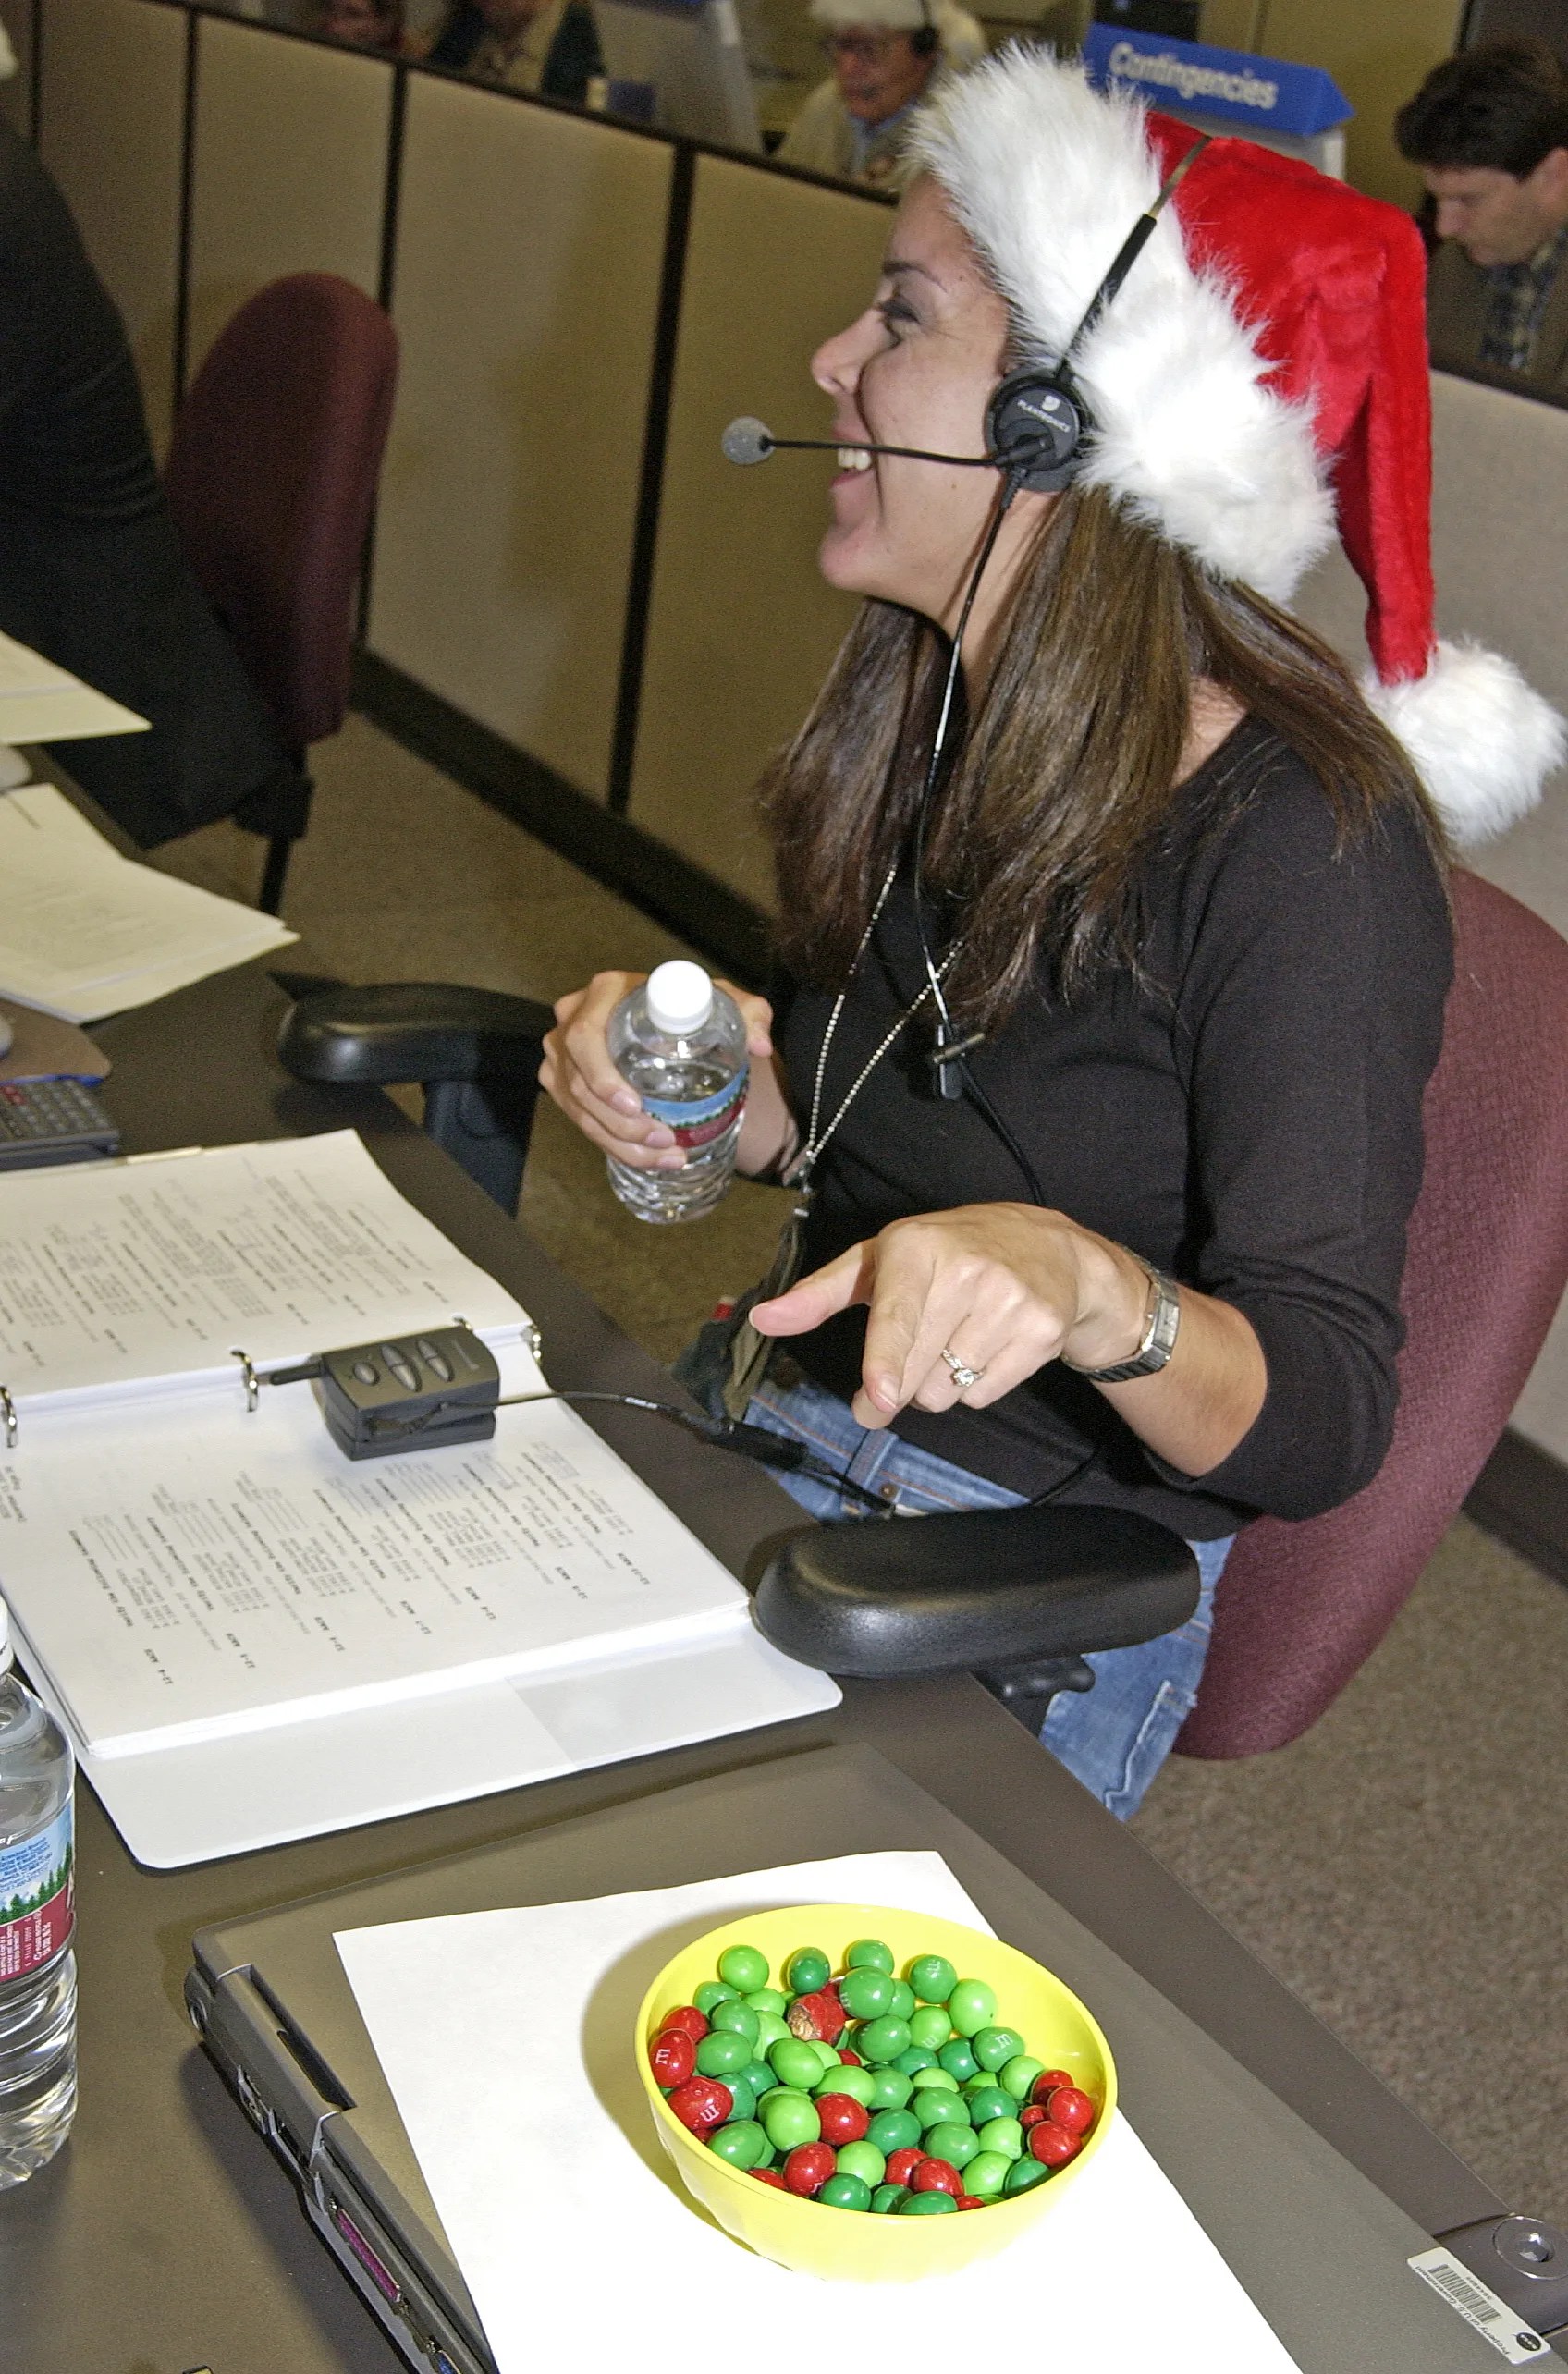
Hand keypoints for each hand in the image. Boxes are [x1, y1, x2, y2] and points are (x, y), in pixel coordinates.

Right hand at [539, 971, 775, 1172]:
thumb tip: (758, 1045)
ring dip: (619, 1141)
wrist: (675, 1024)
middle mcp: (574, 1018)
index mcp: (606, 992)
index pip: (585, 1037)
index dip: (603, 1077)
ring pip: (578, 1108)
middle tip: (662, 1139)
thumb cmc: (695, 1011)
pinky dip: (612, 1144)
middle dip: (619, 1122)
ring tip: (665, 1155)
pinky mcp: (564, 1081)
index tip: (636, 1106)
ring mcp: (563, 1053)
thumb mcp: (725, 1006)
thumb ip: (750, 1015)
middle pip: (579, 1082)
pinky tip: (647, 1157)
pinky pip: (579, 1120)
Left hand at [748, 1203, 1148, 1428]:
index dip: (886, 1358)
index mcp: (916, 1247)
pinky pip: (984, 1395)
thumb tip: (763, 1320)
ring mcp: (1009, 1301)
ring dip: (938, 1385)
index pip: (898, 1314)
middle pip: (914, 1373)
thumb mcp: (881, 1260)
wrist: (1051, 1247)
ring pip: (947, 1392)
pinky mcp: (1042, 1331)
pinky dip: (976, 1385)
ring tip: (954, 1340)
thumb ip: (820, 1293)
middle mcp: (967, 1269)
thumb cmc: (946, 1254)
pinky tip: (986, 1346)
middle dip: (894, 1389)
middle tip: (889, 1381)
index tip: (881, 1392)